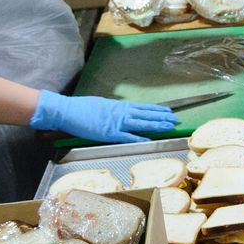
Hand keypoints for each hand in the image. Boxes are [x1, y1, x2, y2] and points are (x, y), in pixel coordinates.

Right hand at [28, 91, 177, 142]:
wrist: (68, 110)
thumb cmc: (82, 108)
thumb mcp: (102, 105)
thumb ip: (114, 110)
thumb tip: (122, 112)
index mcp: (119, 106)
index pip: (143, 107)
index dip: (157, 110)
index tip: (168, 111)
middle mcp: (121, 113)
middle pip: (146, 114)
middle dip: (162, 117)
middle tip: (175, 119)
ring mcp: (116, 123)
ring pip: (141, 123)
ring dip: (156, 125)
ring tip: (168, 126)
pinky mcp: (108, 133)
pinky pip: (127, 136)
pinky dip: (138, 137)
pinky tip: (149, 139)